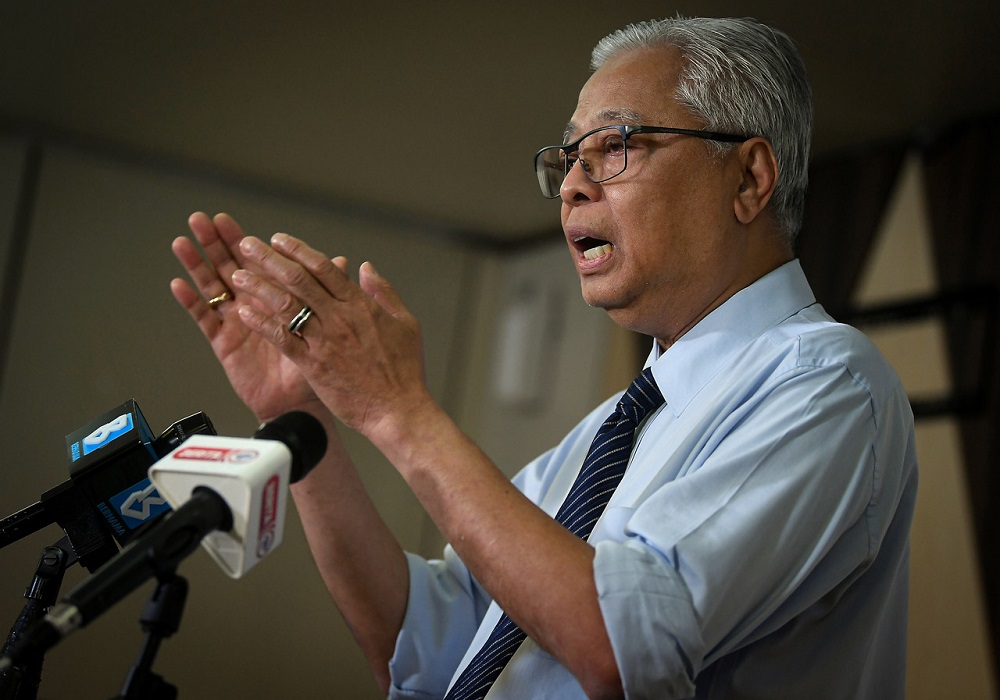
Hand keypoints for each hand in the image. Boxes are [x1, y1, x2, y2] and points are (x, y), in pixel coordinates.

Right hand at [170, 212, 324, 421]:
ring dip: (196, 265)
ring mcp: (236, 322)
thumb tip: (344, 260)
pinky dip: (192, 303)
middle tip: (200, 220)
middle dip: (213, 244)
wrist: (303, 399)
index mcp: (274, 295)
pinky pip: (206, 320)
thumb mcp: (328, 322)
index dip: (239, 240)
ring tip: (183, 243)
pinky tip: (180, 285)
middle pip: (227, 266)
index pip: (254, 261)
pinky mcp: (225, 343)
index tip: (226, 219)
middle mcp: (251, 304)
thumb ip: (331, 290)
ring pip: (212, 288)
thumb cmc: (316, 360)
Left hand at [228, 232, 430, 438]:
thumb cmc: (406, 370)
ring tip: (237, 274)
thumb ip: (384, 293)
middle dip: (270, 259)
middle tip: (248, 245)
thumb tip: (366, 268)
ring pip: (286, 305)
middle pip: (299, 280)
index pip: (325, 268)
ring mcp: (325, 341)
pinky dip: (262, 323)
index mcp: (362, 305)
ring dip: (259, 287)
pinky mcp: (313, 365)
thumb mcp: (406, 323)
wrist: (398, 409)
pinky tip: (245, 313)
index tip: (279, 239)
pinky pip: (283, 339)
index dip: (298, 250)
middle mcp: (340, 318)